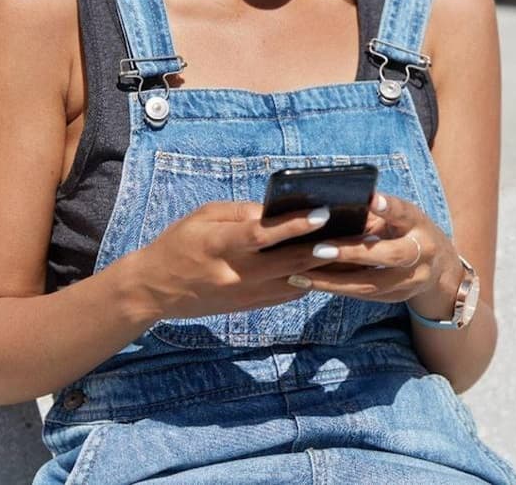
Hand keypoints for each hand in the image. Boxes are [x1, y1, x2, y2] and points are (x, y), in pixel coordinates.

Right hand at [129, 200, 339, 320]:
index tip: (324, 213)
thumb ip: (241, 212)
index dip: (294, 225)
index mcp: (221, 245)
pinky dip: (313, 279)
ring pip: (297, 281)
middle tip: (359, 232)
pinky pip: (291, 293)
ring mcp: (247, 294)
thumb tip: (280, 210)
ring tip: (357, 248)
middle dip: (328, 247)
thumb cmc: (180, 243)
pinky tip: (333, 265)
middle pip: (291, 262)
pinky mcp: (252, 305)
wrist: (156, 289)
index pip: (263, 235)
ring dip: (328, 266)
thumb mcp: (203, 216)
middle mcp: (238, 273)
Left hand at [284, 192, 462, 319]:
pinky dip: (337, 289)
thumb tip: (328, 211)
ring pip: (373, 285)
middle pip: (390, 255)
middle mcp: (422, 252)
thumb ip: (373, 214)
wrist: (439, 268)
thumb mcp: (398, 218)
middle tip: (316, 250)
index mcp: (418, 223)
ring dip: (334, 281)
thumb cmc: (407, 230)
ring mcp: (413, 279)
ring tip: (300, 274)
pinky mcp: (398, 297)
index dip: (388, 207)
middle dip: (352, 253)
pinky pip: (364, 296)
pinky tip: (310, 283)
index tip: (370, 198)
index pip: (404, 213)